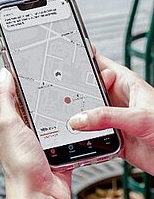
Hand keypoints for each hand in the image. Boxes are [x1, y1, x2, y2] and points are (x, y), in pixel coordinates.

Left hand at [0, 68, 71, 198]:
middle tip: (65, 81)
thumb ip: (4, 99)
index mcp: (11, 124)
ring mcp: (45, 143)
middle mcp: (27, 132)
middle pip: (43, 105)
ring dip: (67, 113)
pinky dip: (78, 131)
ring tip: (76, 100)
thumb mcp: (8, 126)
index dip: (27, 81)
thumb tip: (3, 75)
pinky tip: (82, 124)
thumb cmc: (20, 168)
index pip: (18, 95)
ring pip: (60, 119)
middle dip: (53, 95)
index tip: (39, 66)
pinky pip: (73, 136)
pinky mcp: (62, 153)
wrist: (41, 198)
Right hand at [69, 52, 153, 174]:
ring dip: (78, 118)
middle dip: (74, 93)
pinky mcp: (113, 139)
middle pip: (89, 92)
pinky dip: (83, 138)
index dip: (84, 62)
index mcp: (128, 85)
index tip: (64, 60)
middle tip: (59, 95)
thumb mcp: (138, 118)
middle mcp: (120, 101)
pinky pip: (92, 136)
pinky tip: (77, 137)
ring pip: (88, 114)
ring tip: (65, 117)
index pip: (101, 66)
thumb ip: (107, 116)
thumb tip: (79, 119)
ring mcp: (115, 120)